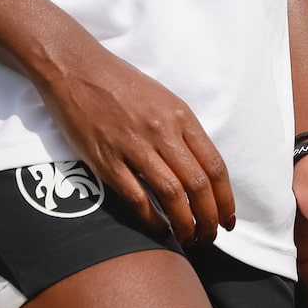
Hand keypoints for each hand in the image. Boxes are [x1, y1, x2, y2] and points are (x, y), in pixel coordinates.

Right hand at [35, 37, 235, 245]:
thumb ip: (183, 132)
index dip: (225, 198)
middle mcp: (162, 132)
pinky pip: (135, 197)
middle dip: (210, 217)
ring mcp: (133, 147)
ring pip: (171, 195)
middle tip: (211, 236)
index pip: (214, 165)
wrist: (77, 69)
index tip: (229, 218)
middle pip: (197, 185)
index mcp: (181, 117)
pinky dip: (152, 220)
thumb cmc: (123, 85)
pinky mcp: (105, 160)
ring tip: (190, 238)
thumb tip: (200, 168)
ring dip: (185, 223)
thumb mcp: (165, 100)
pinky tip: (160, 231)